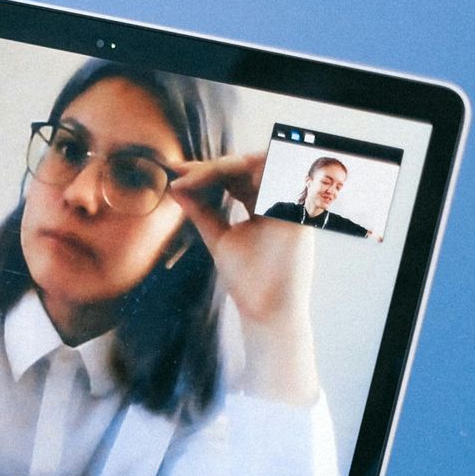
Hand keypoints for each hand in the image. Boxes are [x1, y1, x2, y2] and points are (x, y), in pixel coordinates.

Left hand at [169, 154, 320, 404]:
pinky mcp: (298, 211)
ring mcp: (291, 204)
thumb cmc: (247, 280)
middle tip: (181, 171)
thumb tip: (175, 186)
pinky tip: (217, 175)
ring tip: (194, 177)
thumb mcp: (219, 237)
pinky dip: (247, 171)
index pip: (236, 176)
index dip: (206, 171)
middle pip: (247, 166)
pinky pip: (277, 178)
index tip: (175, 170)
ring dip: (225, 166)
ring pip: (261, 165)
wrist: (265, 310)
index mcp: (264, 205)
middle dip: (211, 166)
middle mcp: (280, 200)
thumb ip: (201, 211)